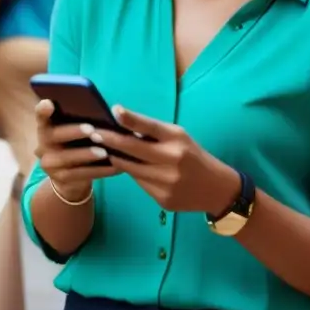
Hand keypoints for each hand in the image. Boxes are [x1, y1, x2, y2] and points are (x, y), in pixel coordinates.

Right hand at [34, 100, 119, 201]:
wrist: (70, 179)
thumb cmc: (76, 145)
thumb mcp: (74, 132)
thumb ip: (79, 121)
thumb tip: (106, 110)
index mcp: (46, 127)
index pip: (41, 115)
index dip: (42, 110)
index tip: (49, 103)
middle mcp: (43, 144)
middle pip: (54, 136)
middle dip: (73, 131)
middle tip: (91, 129)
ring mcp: (50, 163)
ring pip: (68, 157)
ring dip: (87, 154)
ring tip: (104, 152)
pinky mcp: (60, 178)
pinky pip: (80, 174)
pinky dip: (98, 170)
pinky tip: (114, 167)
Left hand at [93, 106, 239, 214]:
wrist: (216, 189)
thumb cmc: (193, 156)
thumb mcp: (179, 137)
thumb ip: (154, 133)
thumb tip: (122, 123)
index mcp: (178, 140)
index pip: (150, 127)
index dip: (131, 118)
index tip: (113, 110)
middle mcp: (172, 160)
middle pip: (132, 149)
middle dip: (109, 140)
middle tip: (92, 132)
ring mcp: (166, 182)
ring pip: (130, 168)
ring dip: (116, 157)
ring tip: (102, 148)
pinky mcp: (162, 199)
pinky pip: (139, 183)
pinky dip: (132, 174)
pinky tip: (128, 167)